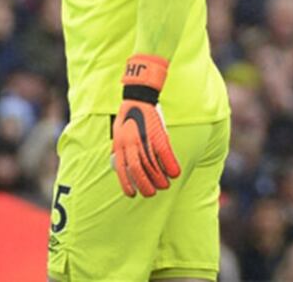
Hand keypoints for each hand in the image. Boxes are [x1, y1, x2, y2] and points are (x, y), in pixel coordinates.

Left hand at [111, 54, 180, 197]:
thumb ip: (119, 147)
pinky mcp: (159, 136)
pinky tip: (175, 174)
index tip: (132, 194)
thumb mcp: (118, 132)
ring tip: (163, 186)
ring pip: (153, 167)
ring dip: (160, 180)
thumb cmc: (129, 116)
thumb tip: (118, 163)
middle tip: (151, 193)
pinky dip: (172, 167)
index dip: (127, 184)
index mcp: (120, 144)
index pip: (122, 169)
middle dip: (145, 186)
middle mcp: (131, 144)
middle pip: (138, 171)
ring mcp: (145, 140)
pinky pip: (166, 156)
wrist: (138, 98)